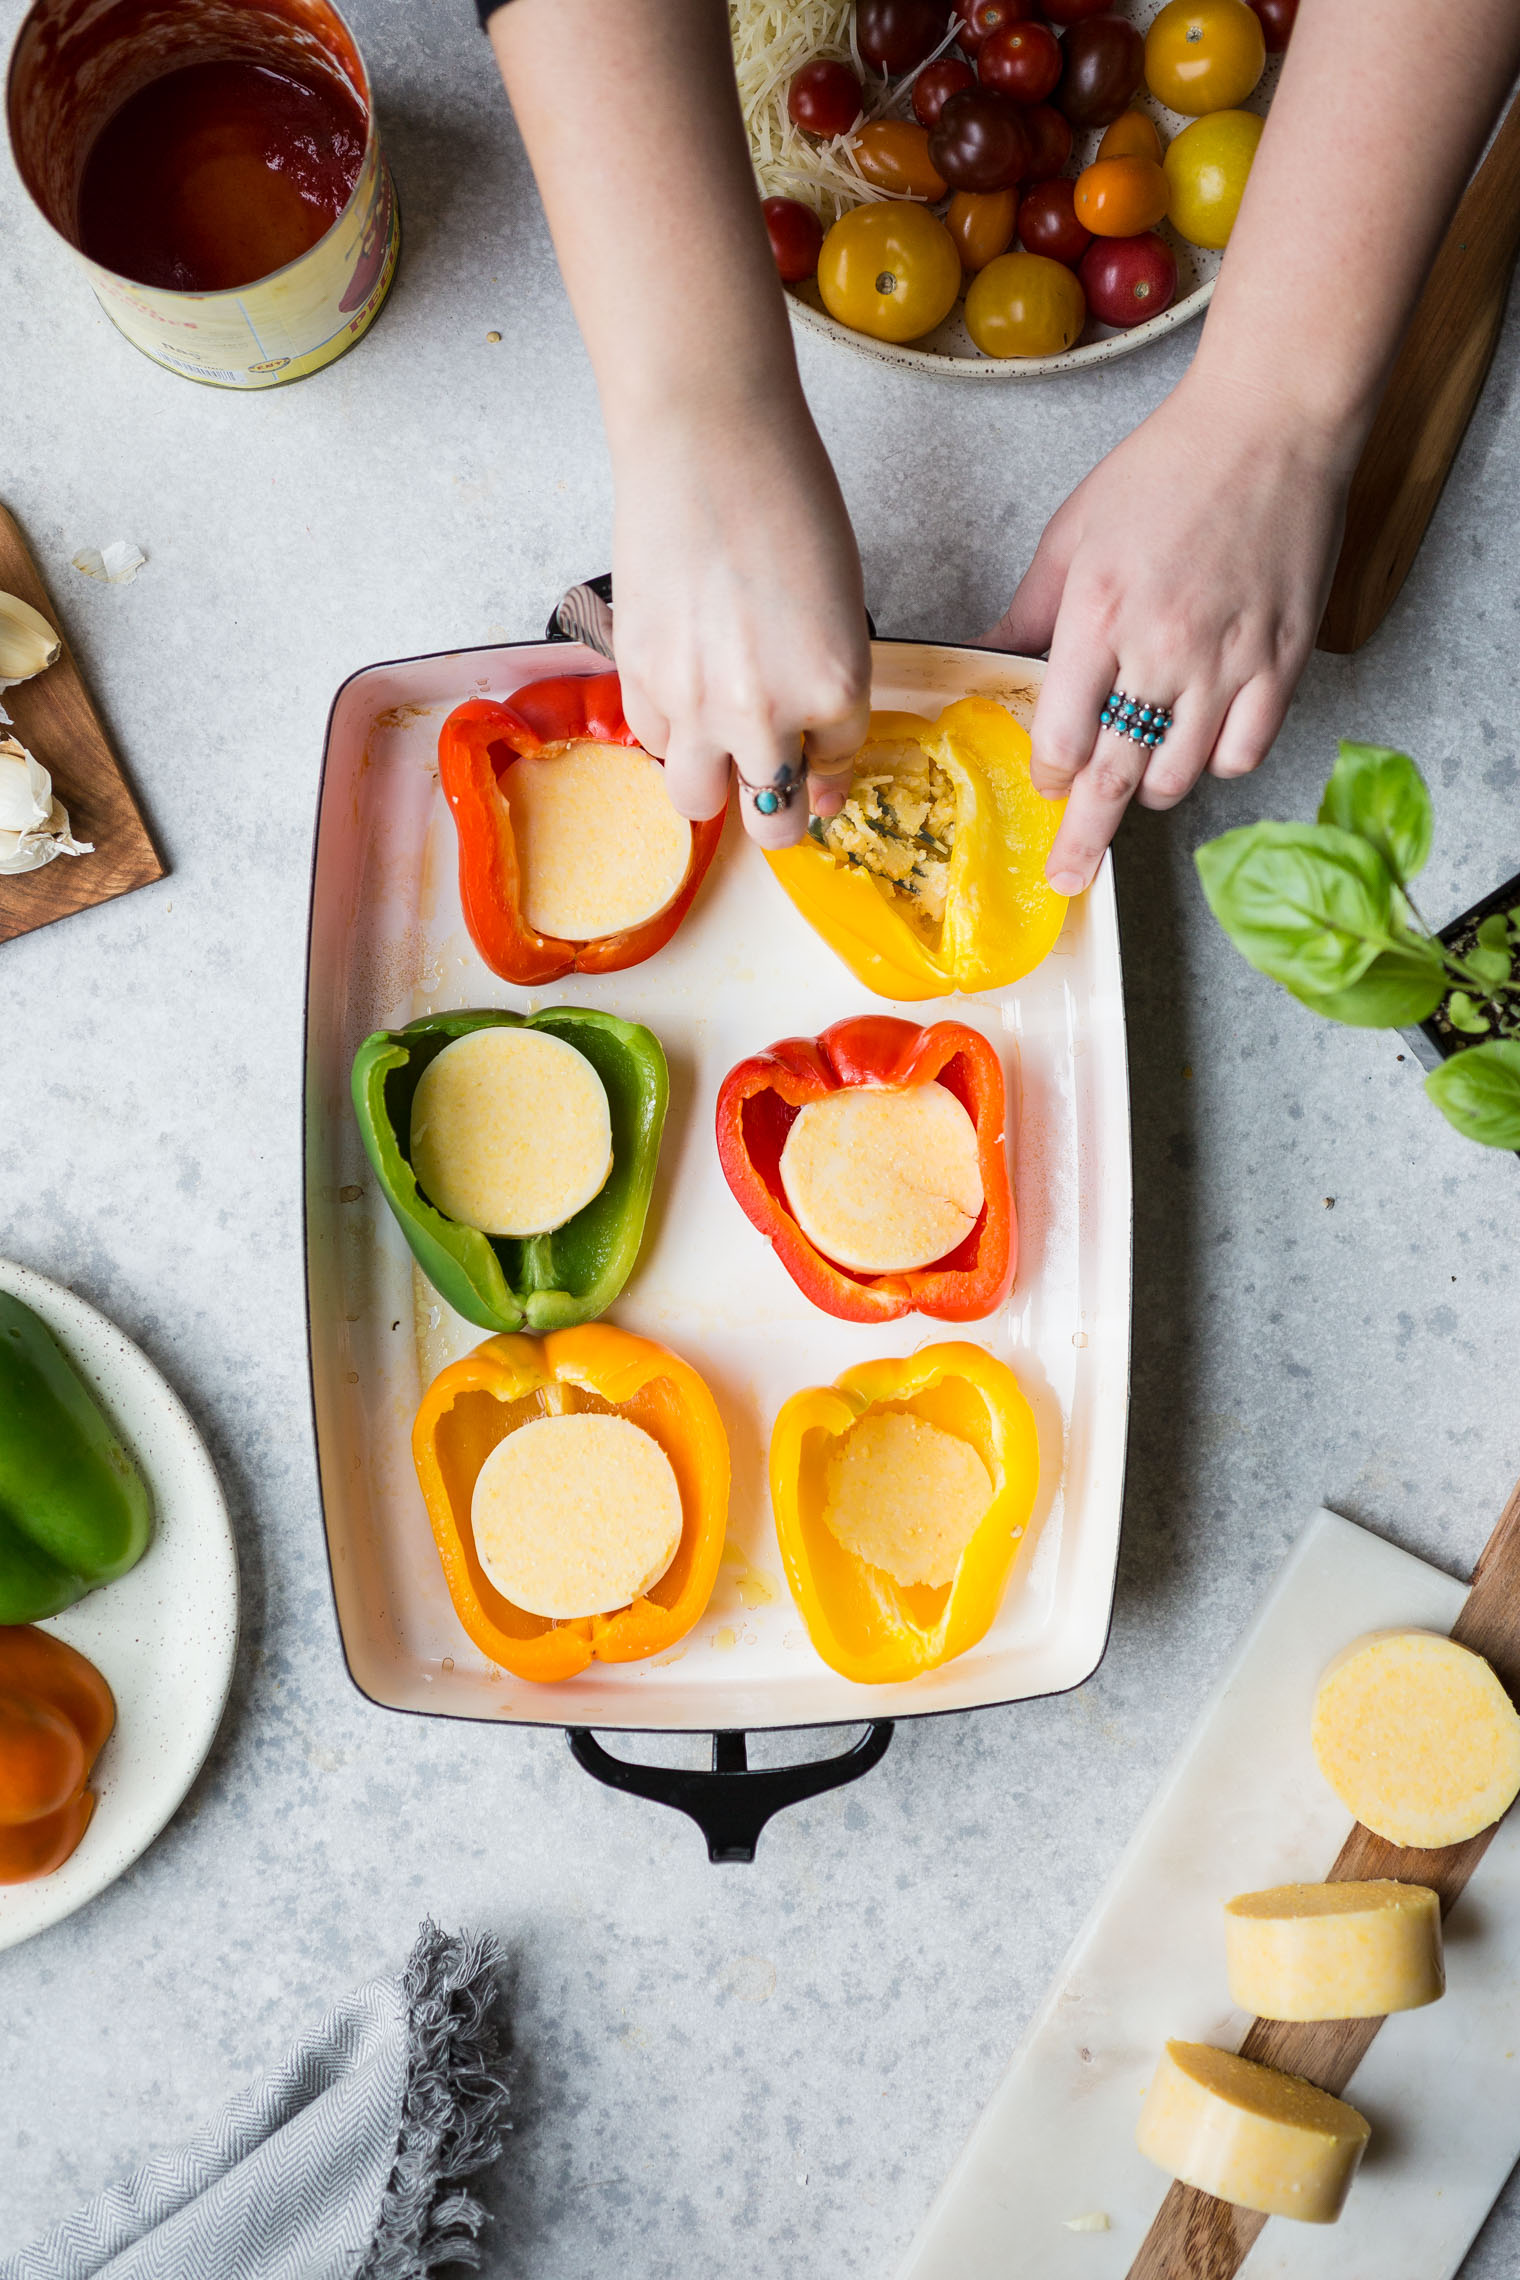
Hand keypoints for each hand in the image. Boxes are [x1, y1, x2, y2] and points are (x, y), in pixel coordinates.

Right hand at [608, 385, 870, 849]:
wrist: (704, 441)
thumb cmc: (784, 497)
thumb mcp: (839, 602)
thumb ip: (827, 681)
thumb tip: (811, 743)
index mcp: (836, 688)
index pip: (838, 765)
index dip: (830, 763)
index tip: (820, 761)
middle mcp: (766, 713)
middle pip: (774, 822)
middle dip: (780, 812)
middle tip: (775, 785)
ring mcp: (695, 704)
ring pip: (700, 802)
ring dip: (714, 784)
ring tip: (717, 744)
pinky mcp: (640, 678)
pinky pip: (653, 740)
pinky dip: (668, 727)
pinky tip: (679, 682)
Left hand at [985, 370, 1353, 893]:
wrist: (1270, 426)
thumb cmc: (1165, 470)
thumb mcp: (1072, 536)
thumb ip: (1027, 614)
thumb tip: (980, 660)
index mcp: (1097, 616)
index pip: (1062, 738)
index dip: (1050, 771)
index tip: (1048, 779)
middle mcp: (1160, 649)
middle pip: (1113, 778)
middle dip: (1083, 840)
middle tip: (1067, 879)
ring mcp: (1226, 660)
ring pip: (1180, 775)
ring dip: (1150, 788)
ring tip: (1139, 778)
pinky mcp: (1280, 661)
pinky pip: (1245, 752)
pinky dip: (1220, 763)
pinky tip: (1203, 744)